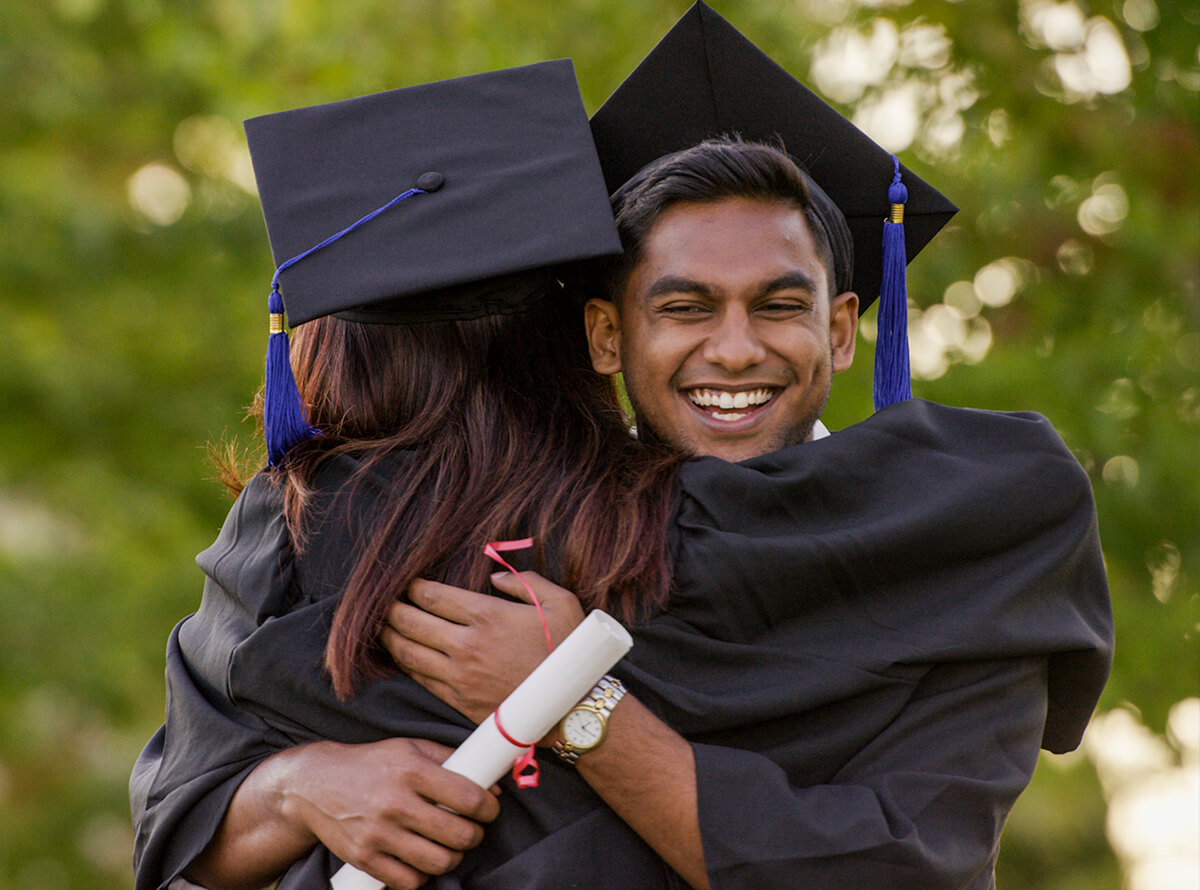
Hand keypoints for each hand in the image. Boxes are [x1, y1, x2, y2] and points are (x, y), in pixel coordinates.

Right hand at [279, 738, 499, 889]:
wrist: (314, 784)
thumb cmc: (371, 764)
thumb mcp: (410, 748)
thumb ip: (452, 760)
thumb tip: (492, 786)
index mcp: (412, 771)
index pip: (469, 797)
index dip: (489, 808)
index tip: (489, 809)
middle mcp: (395, 803)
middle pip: (459, 835)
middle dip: (475, 835)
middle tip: (472, 829)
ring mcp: (378, 833)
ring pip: (438, 862)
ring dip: (453, 857)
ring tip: (450, 846)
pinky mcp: (364, 858)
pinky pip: (409, 882)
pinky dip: (423, 875)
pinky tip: (423, 859)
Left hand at [382, 572, 585, 726]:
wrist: (572, 708)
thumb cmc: (569, 652)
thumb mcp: (560, 602)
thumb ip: (526, 581)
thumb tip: (495, 578)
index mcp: (487, 616)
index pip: (432, 596)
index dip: (412, 586)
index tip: (406, 582)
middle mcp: (466, 645)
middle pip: (411, 622)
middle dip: (391, 609)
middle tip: (383, 602)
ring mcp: (459, 676)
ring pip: (408, 653)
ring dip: (390, 637)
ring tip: (381, 627)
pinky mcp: (459, 701)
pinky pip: (420, 680)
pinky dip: (405, 665)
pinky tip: (401, 656)